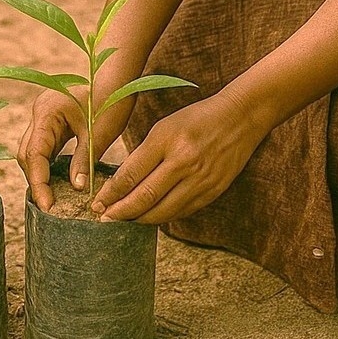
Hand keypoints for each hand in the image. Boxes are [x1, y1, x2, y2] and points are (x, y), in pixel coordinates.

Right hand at [17, 89, 131, 211]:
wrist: (120, 77)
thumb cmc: (111, 99)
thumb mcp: (99, 133)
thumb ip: (83, 160)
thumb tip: (76, 188)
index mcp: (47, 112)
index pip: (34, 154)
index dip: (39, 183)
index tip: (47, 206)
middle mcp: (40, 112)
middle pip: (28, 153)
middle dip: (36, 180)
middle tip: (49, 206)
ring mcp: (44, 114)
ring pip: (33, 150)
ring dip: (40, 173)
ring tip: (52, 197)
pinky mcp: (52, 120)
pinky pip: (45, 146)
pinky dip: (48, 164)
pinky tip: (58, 180)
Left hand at [91, 90, 263, 225]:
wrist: (239, 117)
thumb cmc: (197, 118)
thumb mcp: (165, 127)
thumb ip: (145, 154)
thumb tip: (123, 184)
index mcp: (166, 139)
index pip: (131, 174)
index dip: (111, 193)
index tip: (97, 203)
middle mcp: (183, 161)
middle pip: (144, 197)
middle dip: (120, 212)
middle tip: (104, 219)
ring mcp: (200, 179)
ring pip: (163, 211)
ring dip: (140, 220)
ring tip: (125, 221)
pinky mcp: (213, 191)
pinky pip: (182, 212)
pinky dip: (163, 217)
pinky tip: (151, 217)